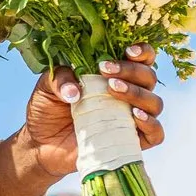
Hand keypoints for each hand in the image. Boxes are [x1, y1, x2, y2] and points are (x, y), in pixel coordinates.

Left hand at [17, 45, 164, 180]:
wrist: (40, 143)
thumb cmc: (48, 109)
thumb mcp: (46, 87)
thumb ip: (59, 79)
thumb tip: (75, 91)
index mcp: (114, 74)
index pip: (141, 59)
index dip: (142, 52)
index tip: (128, 51)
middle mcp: (129, 94)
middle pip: (149, 77)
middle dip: (131, 71)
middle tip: (105, 71)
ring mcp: (131, 118)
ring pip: (155, 103)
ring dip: (138, 94)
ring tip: (112, 90)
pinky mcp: (131, 141)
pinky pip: (155, 134)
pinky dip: (151, 124)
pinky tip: (134, 116)